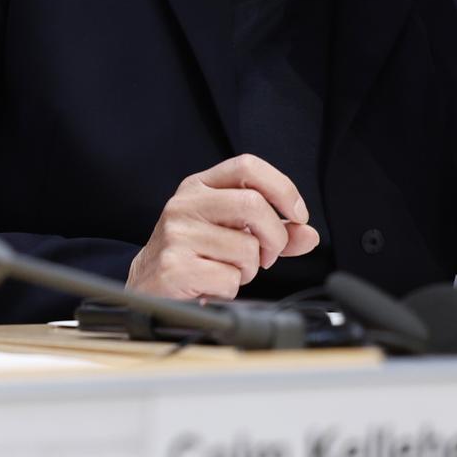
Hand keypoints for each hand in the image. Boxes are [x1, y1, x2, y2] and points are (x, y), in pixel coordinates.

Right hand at [126, 155, 320, 300]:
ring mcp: (177, 233)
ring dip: (249, 270)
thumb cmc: (193, 253)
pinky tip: (211, 284)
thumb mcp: (231, 232)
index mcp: (200, 186)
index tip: (296, 215)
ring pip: (246, 249)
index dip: (282, 189)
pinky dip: (231, 289)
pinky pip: (230, 279)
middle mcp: (185, 203)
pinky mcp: (175, 265)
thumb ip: (271, 230)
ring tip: (227, 270)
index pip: (247, 166)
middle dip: (274, 237)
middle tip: (268, 255)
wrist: (147, 282)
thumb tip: (308, 234)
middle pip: (253, 205)